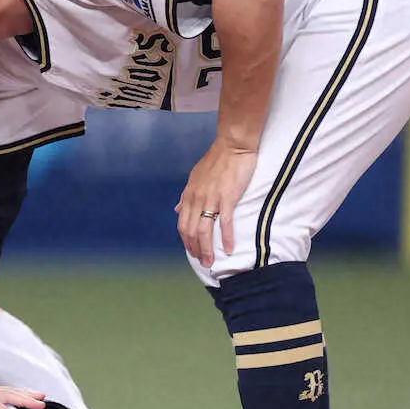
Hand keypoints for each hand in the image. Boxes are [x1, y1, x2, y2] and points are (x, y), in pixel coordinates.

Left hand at [176, 142, 258, 267]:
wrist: (232, 145)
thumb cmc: (216, 160)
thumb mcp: (194, 177)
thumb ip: (186, 196)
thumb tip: (177, 209)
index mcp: (189, 195)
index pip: (182, 224)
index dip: (186, 241)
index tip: (192, 252)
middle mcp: (196, 198)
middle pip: (190, 231)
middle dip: (195, 249)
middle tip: (203, 262)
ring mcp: (211, 198)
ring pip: (204, 230)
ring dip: (207, 249)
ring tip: (211, 262)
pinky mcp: (227, 197)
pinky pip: (225, 221)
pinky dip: (226, 237)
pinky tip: (229, 249)